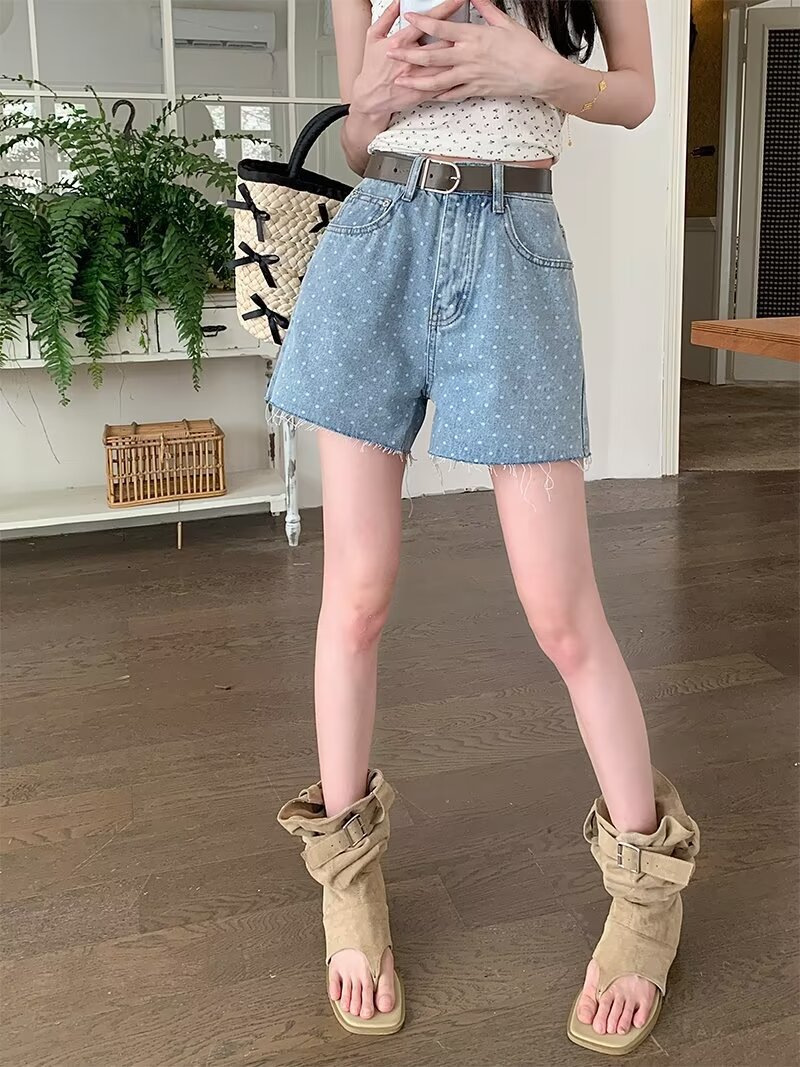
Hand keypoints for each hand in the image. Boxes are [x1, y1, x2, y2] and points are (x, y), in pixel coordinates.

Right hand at [350, 0, 463, 119]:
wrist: (369, 98)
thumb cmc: (372, 67)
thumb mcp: (373, 37)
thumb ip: (387, 17)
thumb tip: (398, 2)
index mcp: (401, 42)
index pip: (428, 22)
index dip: (446, 9)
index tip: (458, 0)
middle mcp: (412, 60)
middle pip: (442, 42)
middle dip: (460, 32)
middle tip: (473, 24)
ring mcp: (419, 77)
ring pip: (446, 64)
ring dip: (461, 55)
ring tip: (473, 46)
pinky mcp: (423, 92)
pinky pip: (443, 84)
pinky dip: (455, 77)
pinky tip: (465, 70)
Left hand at [387, 0, 564, 101]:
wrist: (538, 73)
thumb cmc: (525, 47)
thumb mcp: (505, 22)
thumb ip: (486, 9)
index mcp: (474, 36)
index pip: (441, 28)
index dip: (422, 23)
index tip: (408, 19)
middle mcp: (468, 57)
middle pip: (432, 56)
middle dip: (408, 54)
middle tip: (391, 53)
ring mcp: (471, 76)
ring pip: (437, 80)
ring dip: (416, 81)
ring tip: (400, 81)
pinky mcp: (476, 90)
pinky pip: (452, 94)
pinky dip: (437, 95)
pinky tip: (425, 95)